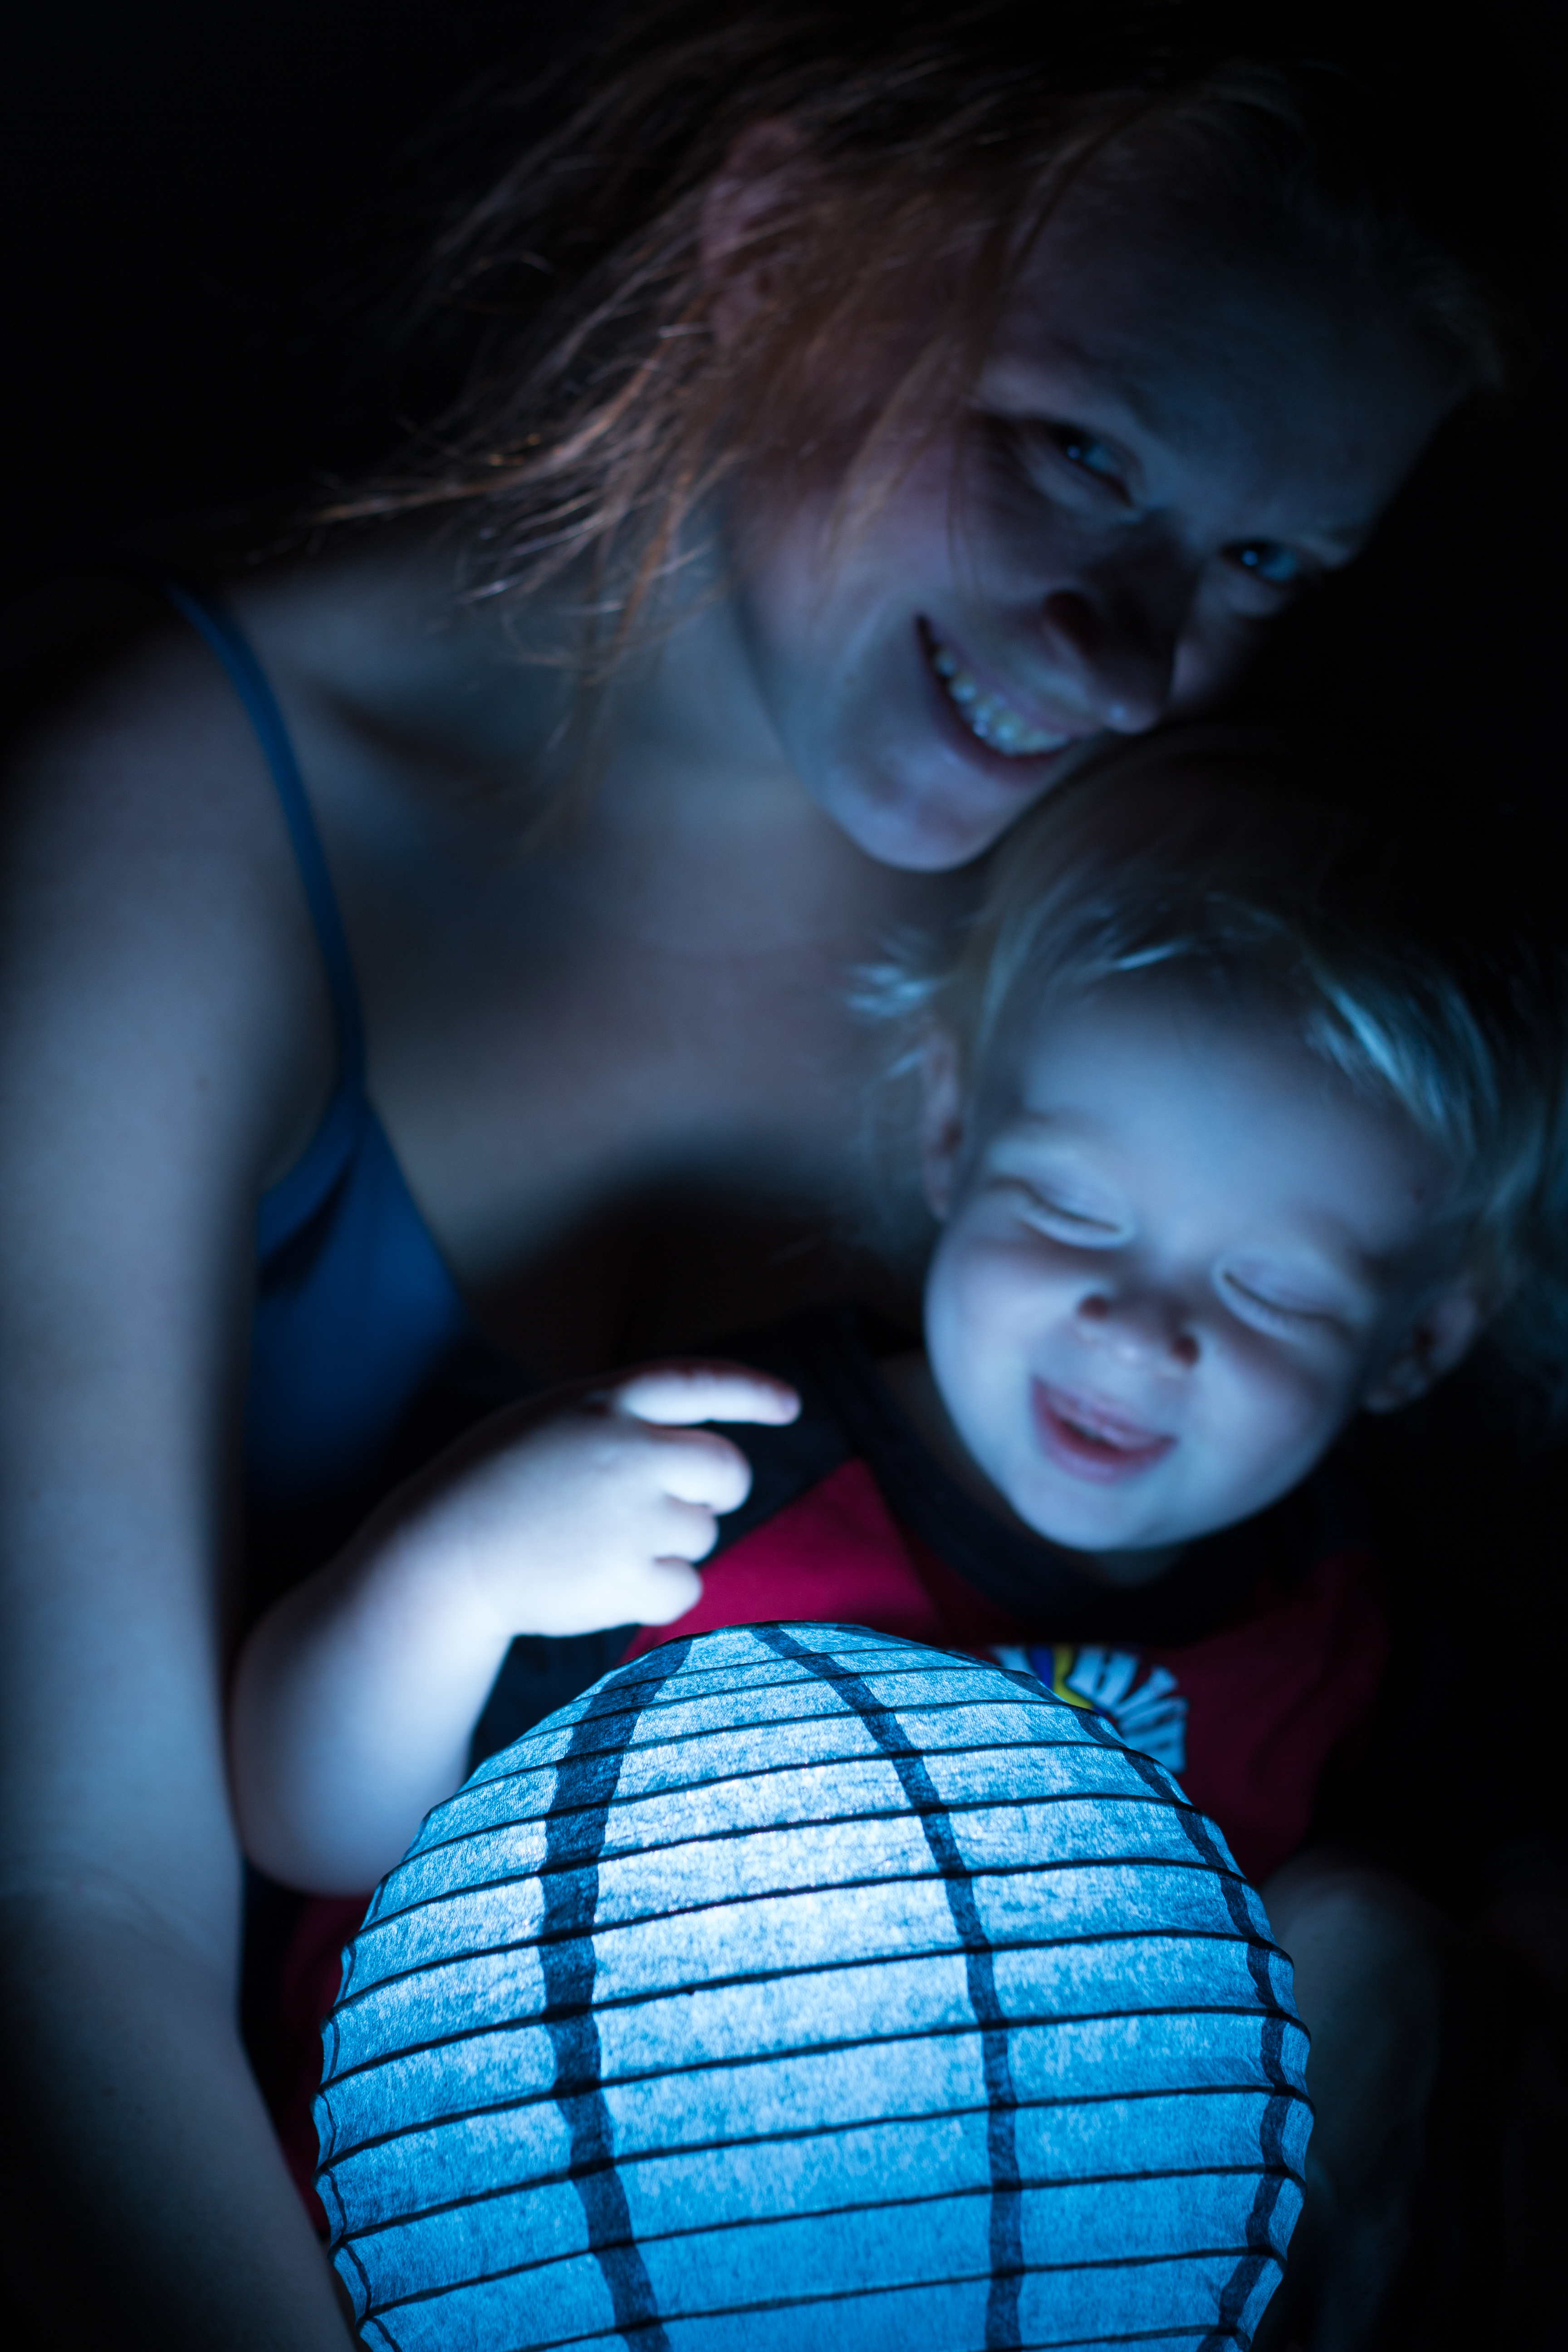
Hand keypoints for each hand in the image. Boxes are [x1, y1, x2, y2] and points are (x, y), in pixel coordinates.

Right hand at [416, 1361, 799, 1637]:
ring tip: (599, 1543)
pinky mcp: (627, 1578)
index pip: (702, 1384)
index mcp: (608, 1402)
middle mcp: (630, 1451)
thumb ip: (622, 1420)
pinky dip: (658, 1591)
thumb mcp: (555, 1420)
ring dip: (670, 1543)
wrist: (442, 1553)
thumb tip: (694, 1446)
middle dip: (716, 1490)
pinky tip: (605, 1582)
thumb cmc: (497, 1482)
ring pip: (703, 1532)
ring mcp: (632, 1516)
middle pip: (728, 1469)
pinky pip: (685, 1587)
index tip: (790, 1406)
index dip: (753, 1394)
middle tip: (675, 1504)